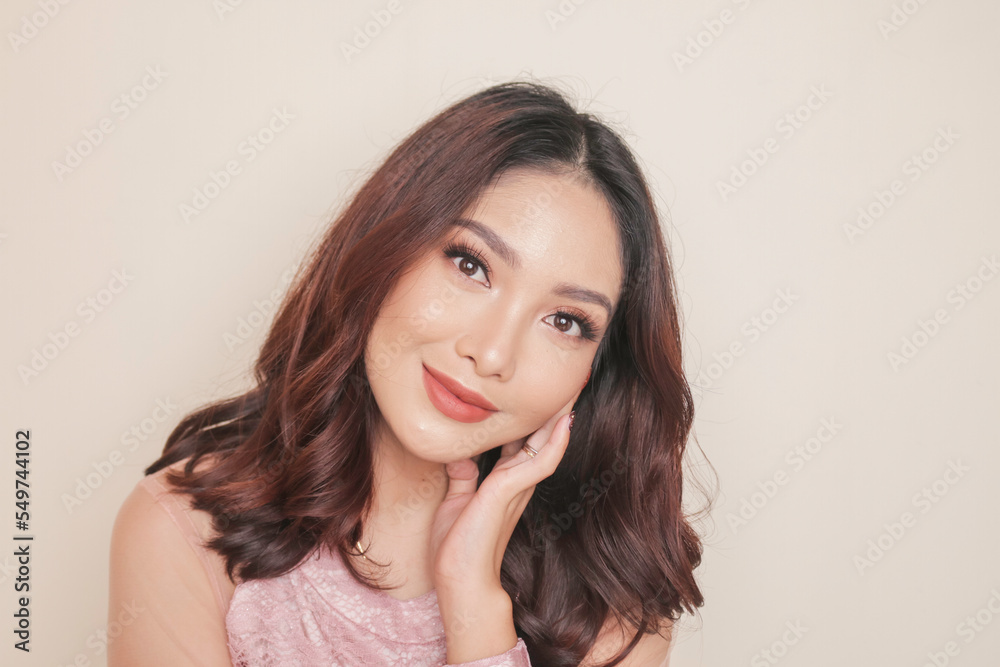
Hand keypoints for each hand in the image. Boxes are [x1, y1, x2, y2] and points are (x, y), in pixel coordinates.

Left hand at [429, 388, 581, 597]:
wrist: (459, 582)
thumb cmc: (457, 550)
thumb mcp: (456, 503)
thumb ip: (462, 478)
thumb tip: (459, 456)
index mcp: (504, 484)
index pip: (522, 443)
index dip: (532, 419)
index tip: (538, 395)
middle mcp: (516, 483)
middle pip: (540, 439)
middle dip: (553, 411)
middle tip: (569, 380)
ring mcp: (515, 488)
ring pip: (545, 445)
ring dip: (559, 417)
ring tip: (575, 388)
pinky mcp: (507, 492)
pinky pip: (539, 461)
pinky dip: (554, 441)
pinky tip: (565, 422)